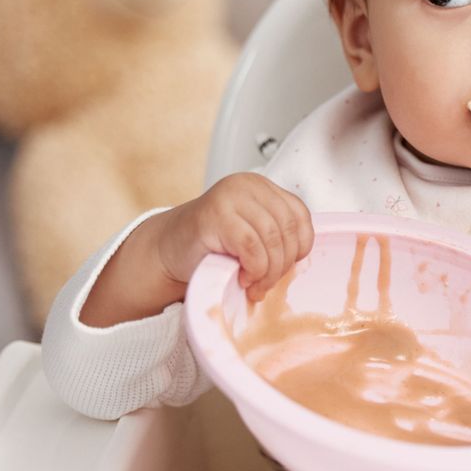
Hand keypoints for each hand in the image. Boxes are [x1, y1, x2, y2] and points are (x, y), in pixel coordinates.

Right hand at [154, 172, 314, 301]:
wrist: (168, 250)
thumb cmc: (212, 246)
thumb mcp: (252, 233)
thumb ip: (276, 235)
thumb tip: (303, 258)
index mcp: (261, 187)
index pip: (299, 214)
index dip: (300, 246)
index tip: (286, 266)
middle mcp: (247, 185)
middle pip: (287, 228)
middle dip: (283, 264)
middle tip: (266, 284)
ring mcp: (230, 197)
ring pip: (272, 238)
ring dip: (268, 271)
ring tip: (255, 285)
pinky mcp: (216, 215)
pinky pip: (251, 246)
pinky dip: (254, 269)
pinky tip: (242, 278)